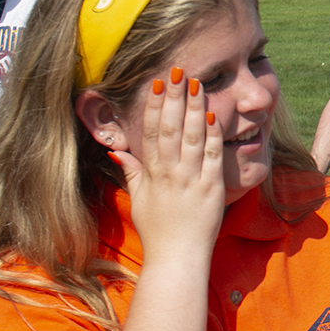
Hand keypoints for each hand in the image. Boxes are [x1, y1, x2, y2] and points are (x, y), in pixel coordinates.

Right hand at [108, 68, 226, 258]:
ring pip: (192, 137)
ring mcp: (191, 180)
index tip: (157, 84)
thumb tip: (116, 149)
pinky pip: (212, 157)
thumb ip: (131, 172)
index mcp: (152, 174)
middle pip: (172, 128)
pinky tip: (212, 115)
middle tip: (177, 72)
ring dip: (194, 108)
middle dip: (174, 98)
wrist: (177, 258)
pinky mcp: (212, 189)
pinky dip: (212, 136)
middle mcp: (170, 174)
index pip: (152, 133)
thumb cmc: (157, 231)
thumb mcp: (137, 200)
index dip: (155, 107)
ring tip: (196, 84)